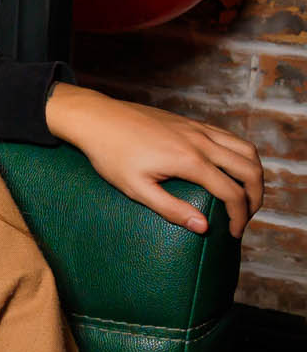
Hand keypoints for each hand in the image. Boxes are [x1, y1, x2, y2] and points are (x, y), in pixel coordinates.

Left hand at [45, 84, 262, 236]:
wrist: (96, 118)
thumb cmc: (110, 154)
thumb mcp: (135, 188)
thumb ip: (171, 209)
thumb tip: (204, 227)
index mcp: (190, 160)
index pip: (232, 192)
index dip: (240, 216)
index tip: (233, 233)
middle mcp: (201, 141)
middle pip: (250, 169)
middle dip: (256, 196)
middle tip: (246, 216)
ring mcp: (198, 128)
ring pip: (245, 149)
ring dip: (254, 173)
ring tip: (246, 194)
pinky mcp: (191, 122)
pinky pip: (229, 137)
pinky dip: (240, 154)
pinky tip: (229, 169)